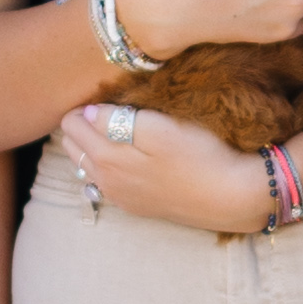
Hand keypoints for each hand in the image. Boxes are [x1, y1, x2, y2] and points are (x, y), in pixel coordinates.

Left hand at [59, 102, 275, 236]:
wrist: (232, 197)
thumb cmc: (201, 154)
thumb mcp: (159, 128)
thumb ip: (117, 120)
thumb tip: (87, 113)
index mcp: (105, 158)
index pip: (70, 124)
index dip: (84, 105)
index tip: (108, 96)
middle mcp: (105, 182)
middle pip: (73, 147)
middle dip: (83, 125)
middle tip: (111, 110)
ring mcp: (120, 198)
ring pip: (87, 166)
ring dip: (93, 145)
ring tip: (119, 129)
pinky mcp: (136, 207)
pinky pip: (105, 182)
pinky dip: (107, 165)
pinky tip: (129, 157)